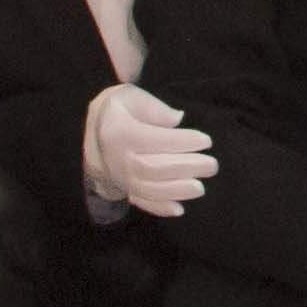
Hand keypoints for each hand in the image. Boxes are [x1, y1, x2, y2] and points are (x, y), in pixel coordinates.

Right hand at [79, 82, 214, 216]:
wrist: (95, 130)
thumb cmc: (120, 109)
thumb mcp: (132, 97)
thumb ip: (154, 108)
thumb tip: (177, 119)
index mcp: (119, 132)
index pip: (153, 140)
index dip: (181, 141)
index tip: (206, 141)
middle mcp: (117, 158)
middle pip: (152, 168)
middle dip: (185, 168)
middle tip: (212, 165)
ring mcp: (119, 177)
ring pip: (148, 189)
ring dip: (176, 191)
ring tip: (200, 187)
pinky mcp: (124, 189)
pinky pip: (140, 202)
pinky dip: (159, 208)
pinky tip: (179, 209)